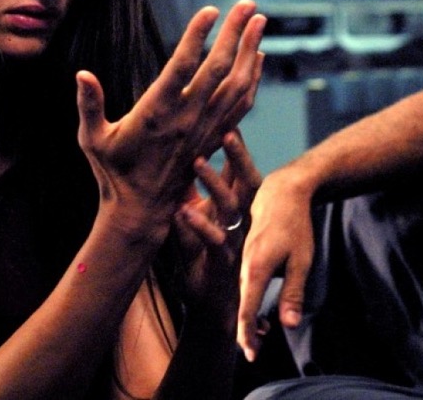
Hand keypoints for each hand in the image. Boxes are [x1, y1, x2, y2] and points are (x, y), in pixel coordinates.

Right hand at [76, 0, 265, 240]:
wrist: (142, 211)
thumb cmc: (113, 172)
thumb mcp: (92, 140)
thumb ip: (89, 105)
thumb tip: (82, 74)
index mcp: (157, 113)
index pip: (182, 67)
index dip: (197, 37)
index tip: (210, 10)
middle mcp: (187, 118)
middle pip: (218, 69)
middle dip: (236, 33)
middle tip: (247, 3)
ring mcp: (205, 128)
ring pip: (237, 85)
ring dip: (250, 51)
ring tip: (260, 21)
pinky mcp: (215, 137)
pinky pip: (241, 104)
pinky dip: (253, 79)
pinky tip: (258, 57)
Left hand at [176, 129, 262, 316]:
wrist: (212, 307)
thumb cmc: (202, 260)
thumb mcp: (192, 221)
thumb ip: (187, 196)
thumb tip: (175, 165)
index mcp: (233, 207)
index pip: (238, 169)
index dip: (235, 145)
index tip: (227, 116)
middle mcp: (239, 219)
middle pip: (246, 180)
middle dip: (238, 155)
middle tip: (227, 128)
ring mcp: (235, 239)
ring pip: (232, 206)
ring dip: (214, 183)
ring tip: (197, 162)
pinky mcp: (224, 261)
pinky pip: (214, 239)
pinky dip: (199, 224)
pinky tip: (184, 211)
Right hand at [237, 165, 315, 362]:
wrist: (282, 190)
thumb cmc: (295, 225)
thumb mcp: (301, 260)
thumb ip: (292, 293)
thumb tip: (290, 325)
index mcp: (255, 270)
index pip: (247, 311)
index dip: (248, 336)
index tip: (251, 357)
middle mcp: (244, 266)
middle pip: (242, 305)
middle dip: (247, 330)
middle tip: (253, 353)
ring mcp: (244, 257)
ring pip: (243, 292)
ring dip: (248, 315)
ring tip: (258, 336)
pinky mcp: (247, 251)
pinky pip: (246, 280)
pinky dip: (250, 297)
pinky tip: (258, 305)